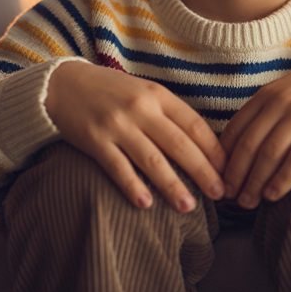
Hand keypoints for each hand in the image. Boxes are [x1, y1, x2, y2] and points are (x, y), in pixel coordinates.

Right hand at [44, 61, 225, 211]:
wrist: (63, 84)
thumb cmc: (111, 93)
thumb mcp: (144, 93)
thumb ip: (169, 114)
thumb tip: (203, 145)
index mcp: (157, 95)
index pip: (194, 124)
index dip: (213, 149)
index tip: (227, 170)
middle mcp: (140, 108)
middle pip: (179, 144)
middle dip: (203, 172)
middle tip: (219, 194)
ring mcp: (117, 125)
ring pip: (152, 160)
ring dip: (172, 186)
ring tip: (188, 207)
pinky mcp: (94, 140)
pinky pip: (118, 167)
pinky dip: (133, 186)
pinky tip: (146, 204)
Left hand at [219, 53, 290, 208]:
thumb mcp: (290, 91)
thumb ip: (267, 112)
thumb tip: (241, 146)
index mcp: (268, 94)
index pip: (235, 130)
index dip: (223, 158)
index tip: (217, 179)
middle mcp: (282, 102)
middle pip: (249, 145)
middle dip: (235, 176)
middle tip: (228, 198)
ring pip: (269, 155)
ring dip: (254, 183)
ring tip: (247, 203)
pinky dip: (282, 180)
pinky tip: (273, 195)